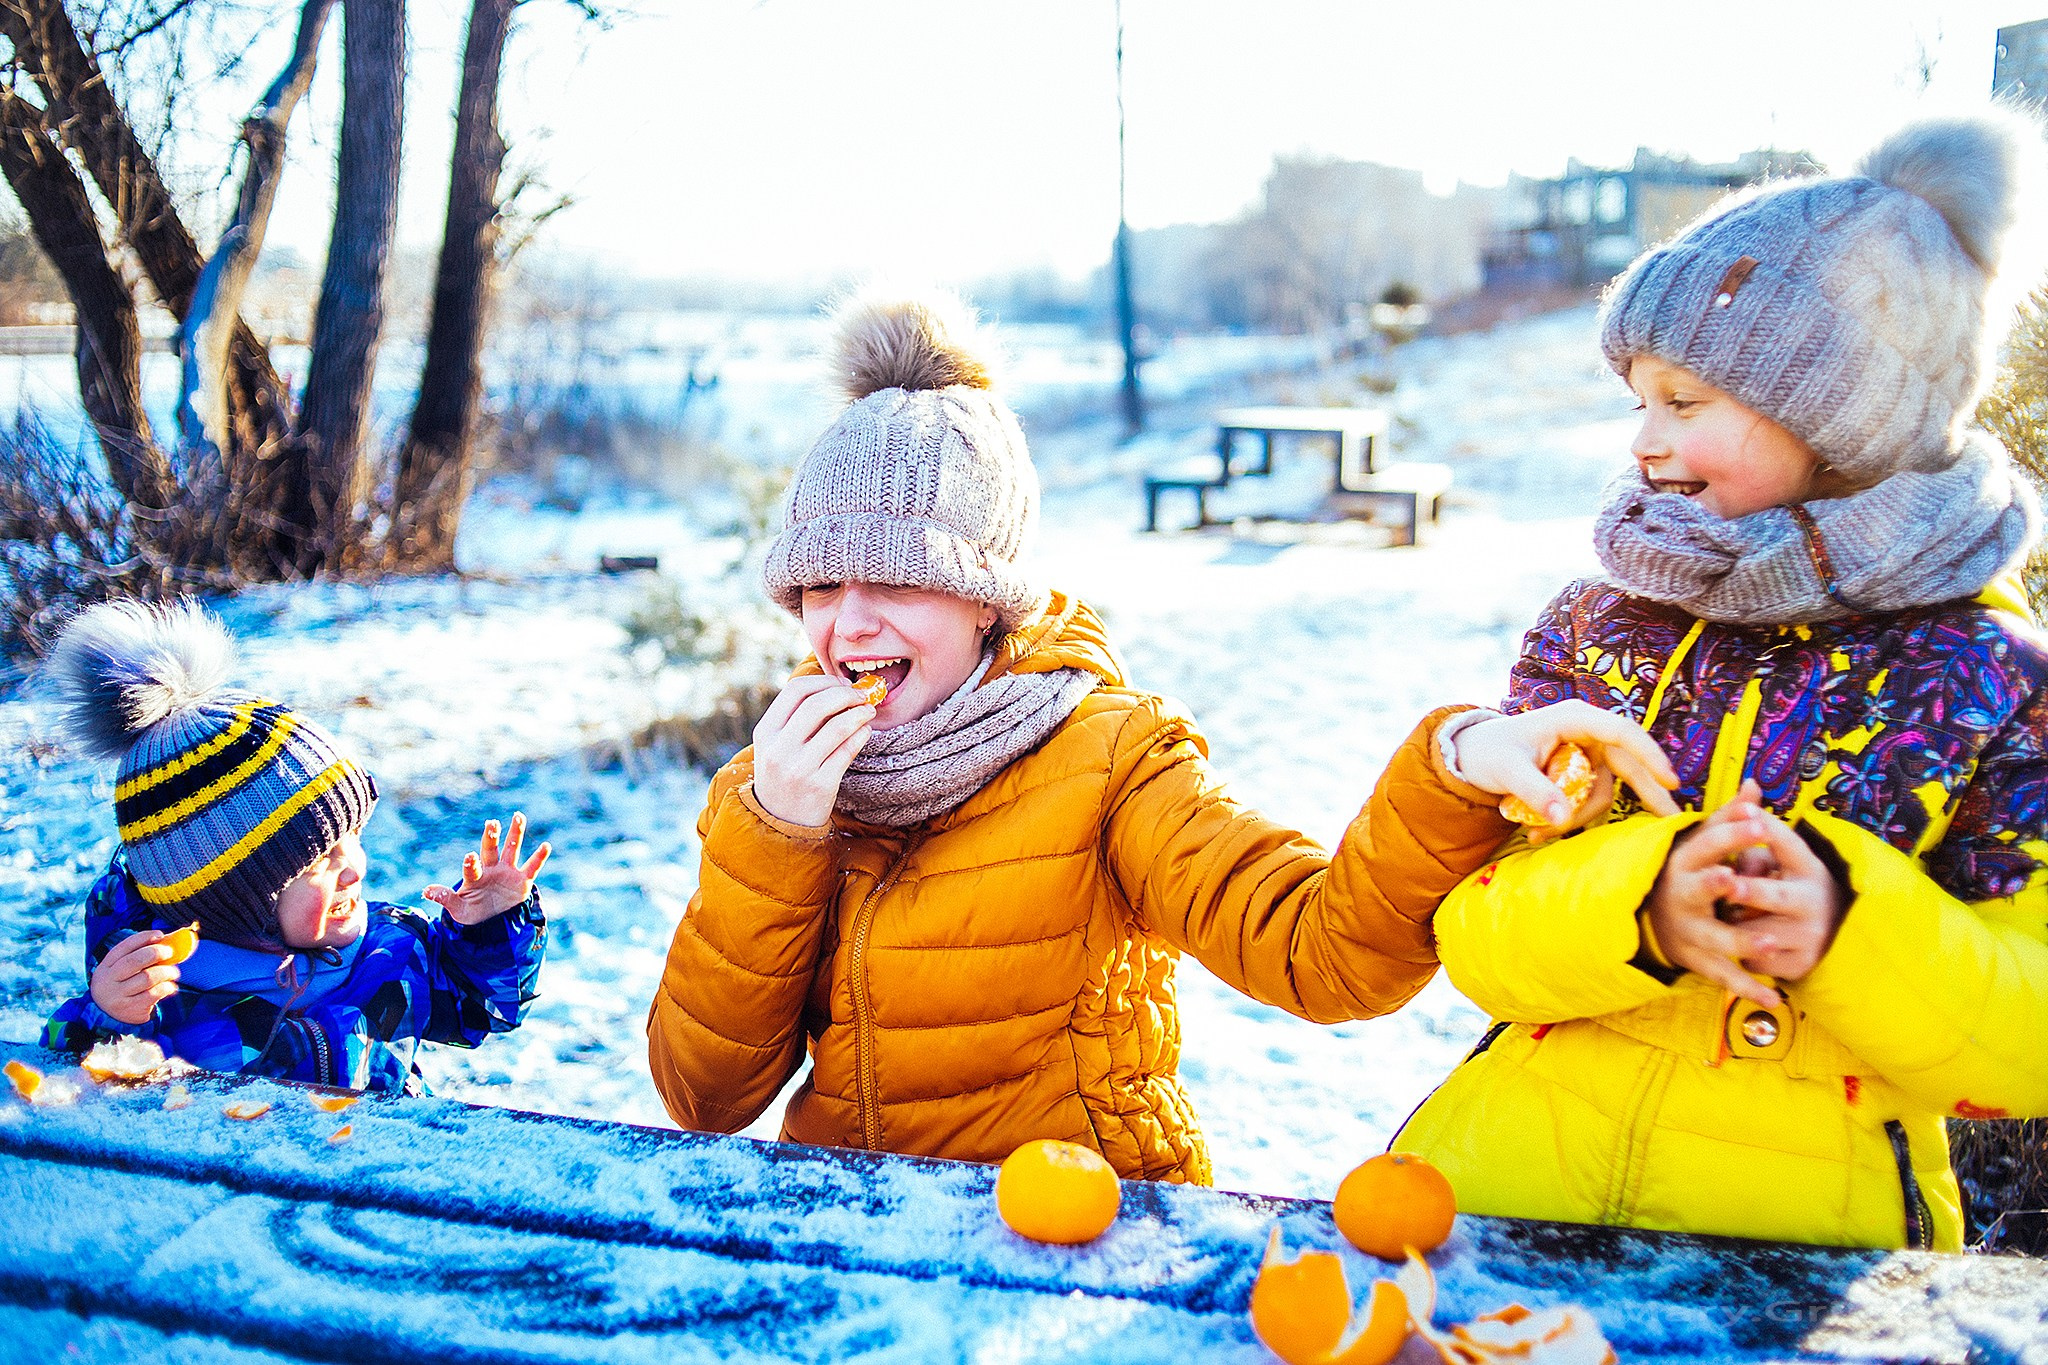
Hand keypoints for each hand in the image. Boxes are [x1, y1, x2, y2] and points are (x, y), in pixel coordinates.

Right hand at [89, 930, 179, 1025]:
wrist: (108, 1015)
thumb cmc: (122, 985)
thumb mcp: (122, 969)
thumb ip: (140, 954)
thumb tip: (170, 938)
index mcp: (106, 966)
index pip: (124, 947)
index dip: (143, 938)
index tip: (160, 934)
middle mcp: (108, 981)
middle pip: (134, 961)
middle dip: (156, 953)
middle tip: (169, 952)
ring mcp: (118, 996)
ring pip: (148, 977)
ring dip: (166, 971)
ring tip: (173, 972)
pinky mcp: (130, 1009)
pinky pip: (154, 993)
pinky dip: (167, 987)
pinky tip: (169, 986)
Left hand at [425, 812, 550, 925]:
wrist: (492, 920)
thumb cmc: (472, 911)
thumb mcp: (458, 908)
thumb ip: (445, 898)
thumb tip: (426, 890)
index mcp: (475, 876)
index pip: (472, 868)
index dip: (470, 863)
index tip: (469, 856)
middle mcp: (491, 869)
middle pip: (490, 850)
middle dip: (491, 837)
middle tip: (491, 823)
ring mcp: (507, 872)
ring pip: (511, 849)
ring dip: (515, 833)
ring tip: (518, 816)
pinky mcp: (522, 880)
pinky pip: (532, 867)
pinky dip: (539, 857)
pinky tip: (546, 845)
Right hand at [749, 674, 876, 826]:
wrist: (781, 821)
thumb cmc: (785, 773)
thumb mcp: (777, 744)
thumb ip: (797, 718)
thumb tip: (838, 687)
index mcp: (766, 732)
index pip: (796, 689)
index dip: (824, 681)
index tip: (842, 683)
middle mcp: (779, 749)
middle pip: (818, 704)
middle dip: (846, 694)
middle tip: (863, 694)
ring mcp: (799, 768)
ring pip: (837, 726)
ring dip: (860, 713)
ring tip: (869, 710)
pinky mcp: (820, 785)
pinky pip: (848, 750)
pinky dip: (862, 735)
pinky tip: (865, 731)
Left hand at [1456, 699, 1680, 834]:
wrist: (1473, 755)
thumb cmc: (1490, 751)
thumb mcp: (1507, 770)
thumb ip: (1534, 791)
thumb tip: (1562, 819)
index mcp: (1575, 718)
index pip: (1622, 732)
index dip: (1650, 754)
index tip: (1670, 779)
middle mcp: (1588, 733)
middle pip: (1629, 763)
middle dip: (1648, 792)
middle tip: (1672, 818)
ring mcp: (1587, 754)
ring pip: (1603, 791)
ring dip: (1581, 817)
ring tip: (1539, 835)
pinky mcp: (1581, 773)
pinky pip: (1587, 800)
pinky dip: (1570, 818)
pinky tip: (1541, 832)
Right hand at [1643, 782, 1813, 1007]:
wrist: (1648, 917)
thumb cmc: (1687, 872)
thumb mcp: (1700, 843)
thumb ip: (1729, 817)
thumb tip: (1756, 784)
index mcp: (1684, 862)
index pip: (1707, 843)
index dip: (1732, 833)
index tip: (1759, 821)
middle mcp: (1682, 897)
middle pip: (1700, 890)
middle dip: (1717, 885)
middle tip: (1736, 879)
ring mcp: (1688, 931)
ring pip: (1714, 938)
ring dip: (1740, 941)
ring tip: (1769, 942)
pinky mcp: (1697, 959)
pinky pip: (1723, 975)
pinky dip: (1748, 987)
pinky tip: (1774, 996)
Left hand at [1715, 784, 1843, 982]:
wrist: (1829, 931)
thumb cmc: (1790, 884)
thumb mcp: (1783, 858)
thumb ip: (1759, 831)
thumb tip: (1747, 791)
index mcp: (1808, 867)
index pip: (1789, 843)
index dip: (1767, 828)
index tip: (1748, 812)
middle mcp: (1813, 901)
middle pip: (1775, 896)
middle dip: (1751, 890)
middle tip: (1729, 883)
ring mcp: (1810, 936)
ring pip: (1756, 933)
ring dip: (1734, 926)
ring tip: (1725, 917)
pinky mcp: (1800, 965)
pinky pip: (1758, 962)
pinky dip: (1744, 953)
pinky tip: (1744, 945)